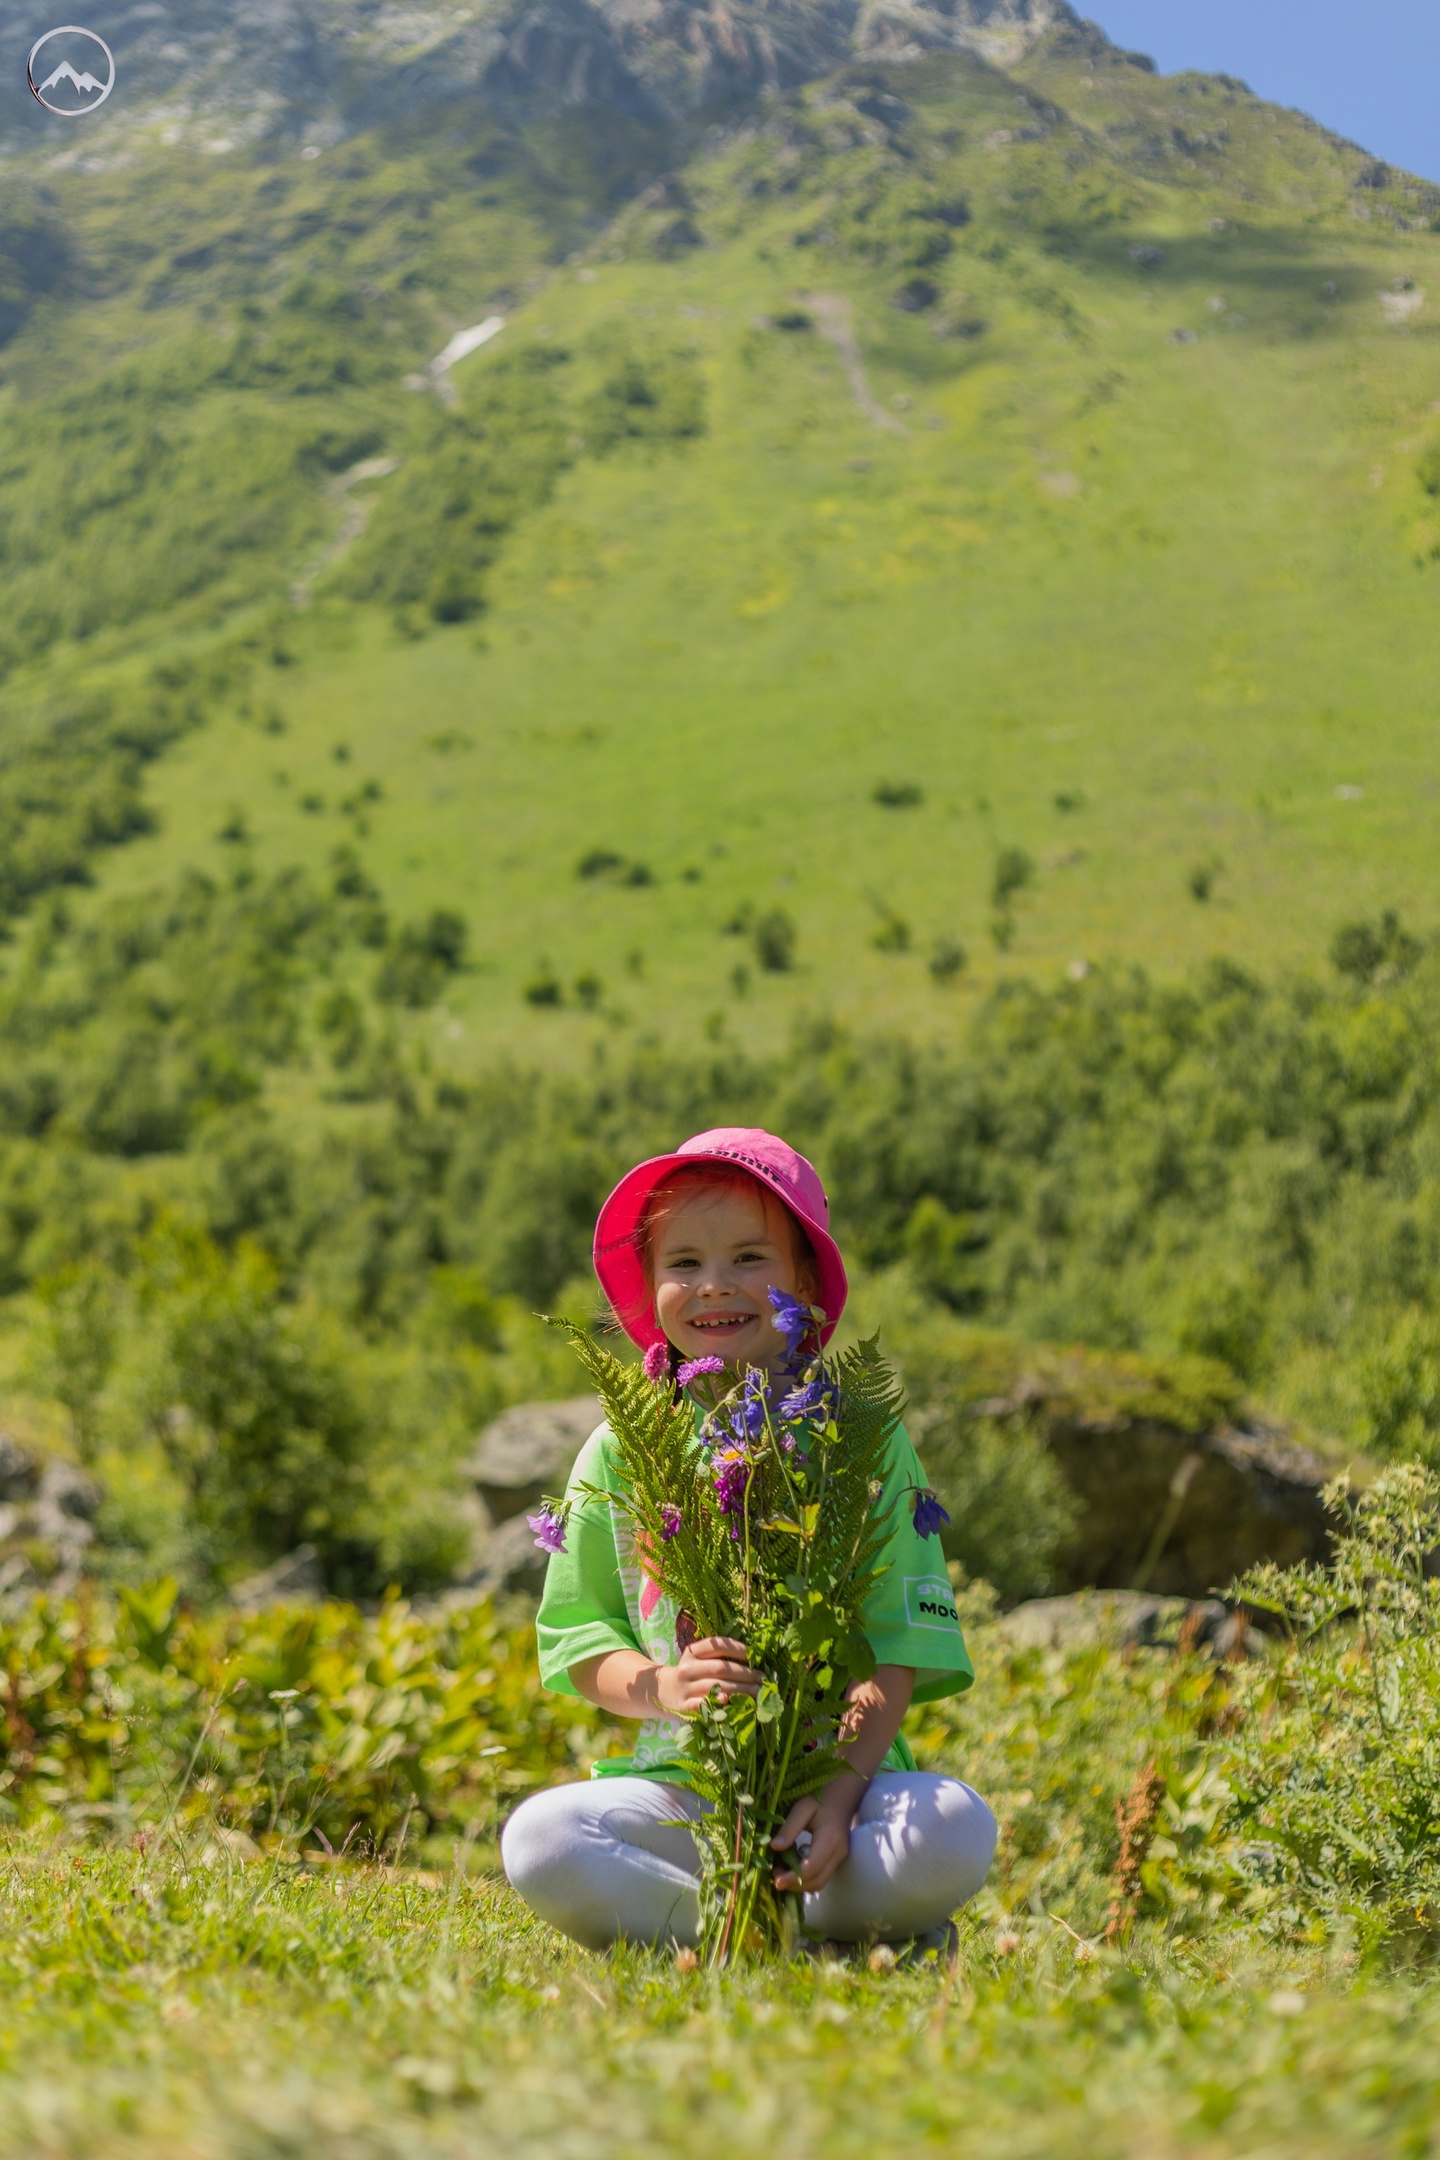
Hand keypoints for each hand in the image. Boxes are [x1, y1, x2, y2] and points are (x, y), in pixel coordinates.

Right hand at [654, 1636, 761, 1714]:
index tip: (754, 1655)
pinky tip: (729, 1703)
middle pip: (721, 1668)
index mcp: (692, 1652)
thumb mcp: (698, 1660)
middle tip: (762, 1678)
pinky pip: (702, 1705)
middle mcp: (687, 1668)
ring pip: (716, 1687)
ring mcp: (684, 1688)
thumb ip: (718, 1657)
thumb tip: (752, 1660)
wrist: (663, 1692)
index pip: (717, 1645)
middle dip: (745, 1673)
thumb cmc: (691, 1675)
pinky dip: (716, 1703)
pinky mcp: (684, 1707)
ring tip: (757, 1692)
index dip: (738, 1648)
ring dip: (740, 1689)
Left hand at [771, 1771, 867, 1894]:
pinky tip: (793, 1870)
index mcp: (830, 1839)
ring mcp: (840, 1858)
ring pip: (820, 1882)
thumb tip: (775, 1847)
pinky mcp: (838, 1860)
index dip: (793, 1877)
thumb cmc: (821, 1799)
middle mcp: (838, 1853)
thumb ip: (790, 1827)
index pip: (812, 1866)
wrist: (842, 1796)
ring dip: (801, 1885)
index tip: (776, 1881)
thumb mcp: (802, 1808)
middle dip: (795, 1885)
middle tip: (775, 1877)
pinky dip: (807, 1880)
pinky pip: (822, 1877)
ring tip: (782, 1874)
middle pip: (817, 1881)